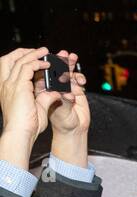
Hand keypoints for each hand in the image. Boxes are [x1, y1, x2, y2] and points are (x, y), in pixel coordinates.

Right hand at [0, 47, 55, 166]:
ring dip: (33, 54)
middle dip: (25, 52)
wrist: (21, 133)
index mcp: (8, 88)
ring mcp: (11, 84)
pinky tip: (48, 64)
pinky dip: (38, 63)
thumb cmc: (28, 125)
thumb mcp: (38, 108)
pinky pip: (28, 68)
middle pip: (11, 59)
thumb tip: (56, 93)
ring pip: (20, 61)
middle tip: (40, 50)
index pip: (10, 67)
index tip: (35, 58)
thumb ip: (46, 98)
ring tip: (45, 51)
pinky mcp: (19, 86)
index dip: (22, 60)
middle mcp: (6, 84)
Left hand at [44, 51, 88, 143]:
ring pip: (66, 73)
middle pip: (55, 70)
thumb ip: (63, 101)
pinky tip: (81, 79)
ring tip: (73, 59)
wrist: (73, 130)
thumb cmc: (60, 122)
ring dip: (69, 65)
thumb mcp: (57, 111)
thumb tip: (67, 93)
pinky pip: (77, 81)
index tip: (49, 59)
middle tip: (64, 55)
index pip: (41, 73)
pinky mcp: (76, 91)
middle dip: (59, 61)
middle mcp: (53, 87)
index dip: (45, 64)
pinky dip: (79, 78)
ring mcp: (65, 88)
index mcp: (42, 90)